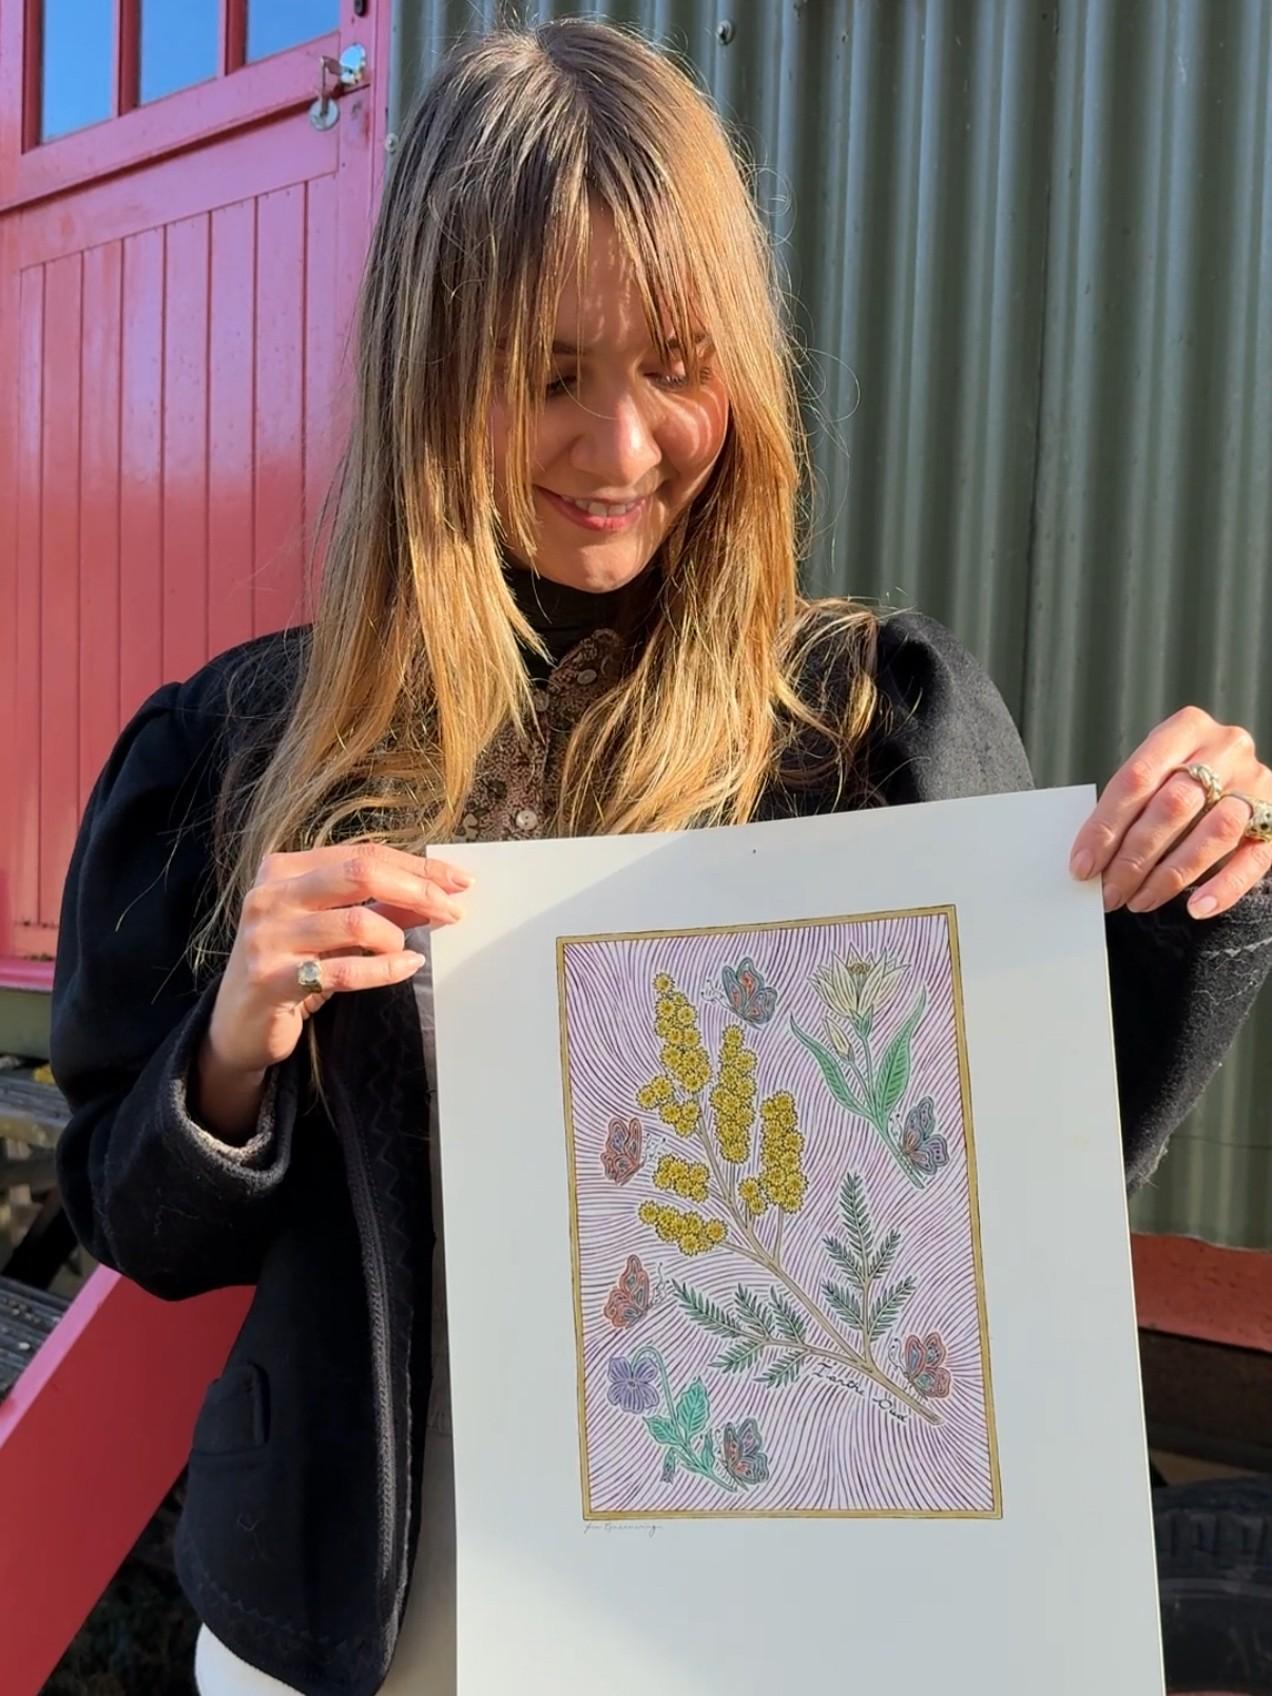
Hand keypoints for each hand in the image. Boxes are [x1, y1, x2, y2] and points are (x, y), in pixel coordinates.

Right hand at [207, 843, 471, 1077]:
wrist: (238, 1024)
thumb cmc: (292, 966)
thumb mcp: (335, 930)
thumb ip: (381, 909)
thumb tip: (438, 895)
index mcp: (283, 869)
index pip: (362, 853)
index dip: (417, 864)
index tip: (459, 880)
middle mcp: (270, 895)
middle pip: (360, 874)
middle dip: (417, 889)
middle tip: (453, 910)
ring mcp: (267, 936)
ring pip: (356, 922)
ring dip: (395, 937)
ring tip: (405, 951)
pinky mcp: (272, 978)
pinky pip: (344, 970)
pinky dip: (386, 969)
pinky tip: (406, 967)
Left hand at [1069, 707, 1271, 918]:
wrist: (1240, 776)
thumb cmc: (1183, 776)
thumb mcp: (1157, 771)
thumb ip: (1129, 803)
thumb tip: (1090, 858)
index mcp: (1186, 728)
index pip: (1137, 777)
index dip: (1105, 825)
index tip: (1082, 864)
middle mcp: (1226, 749)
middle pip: (1173, 806)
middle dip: (1134, 857)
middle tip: (1109, 891)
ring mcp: (1257, 784)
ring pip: (1214, 832)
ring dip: (1169, 875)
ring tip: (1138, 900)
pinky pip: (1251, 860)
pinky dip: (1221, 888)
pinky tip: (1195, 908)